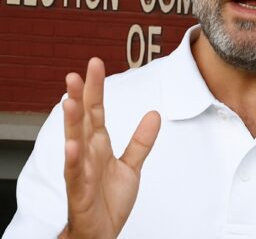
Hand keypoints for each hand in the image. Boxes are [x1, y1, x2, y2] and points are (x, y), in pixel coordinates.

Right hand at [59, 58, 160, 238]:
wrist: (102, 231)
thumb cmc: (109, 199)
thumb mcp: (131, 166)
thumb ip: (141, 141)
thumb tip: (154, 114)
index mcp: (98, 145)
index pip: (96, 111)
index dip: (96, 88)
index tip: (95, 64)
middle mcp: (87, 153)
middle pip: (83, 120)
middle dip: (79, 97)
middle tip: (75, 74)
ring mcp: (81, 171)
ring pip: (75, 143)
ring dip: (71, 123)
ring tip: (69, 101)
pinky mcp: (80, 191)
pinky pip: (75, 174)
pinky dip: (73, 160)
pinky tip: (72, 146)